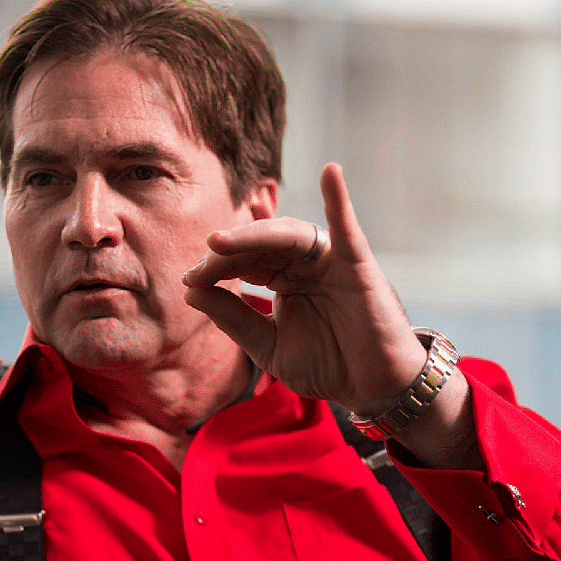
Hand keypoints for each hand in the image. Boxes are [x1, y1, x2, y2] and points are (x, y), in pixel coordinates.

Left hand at [181, 162, 425, 417]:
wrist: (372, 387)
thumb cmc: (328, 365)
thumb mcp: (267, 346)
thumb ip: (233, 319)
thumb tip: (190, 291)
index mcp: (284, 280)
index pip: (244, 263)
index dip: (215, 268)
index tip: (189, 281)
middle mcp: (305, 265)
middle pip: (260, 246)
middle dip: (227, 255)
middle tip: (199, 268)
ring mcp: (331, 262)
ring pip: (289, 237)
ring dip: (253, 235)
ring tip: (220, 241)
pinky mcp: (357, 265)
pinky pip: (348, 228)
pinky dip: (339, 199)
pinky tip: (330, 173)